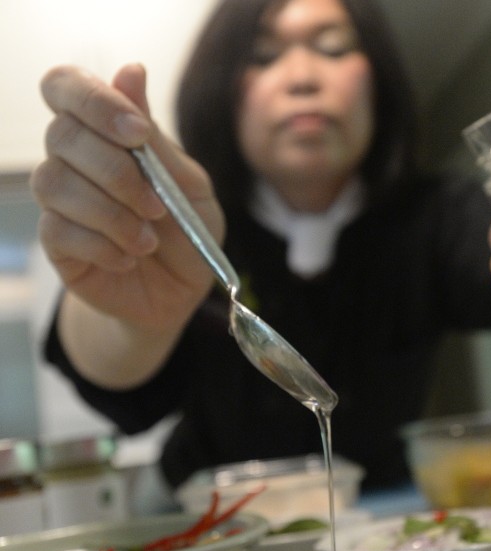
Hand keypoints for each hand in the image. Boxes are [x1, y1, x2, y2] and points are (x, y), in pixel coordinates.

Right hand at [31, 64, 224, 332]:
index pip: (67, 86)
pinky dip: (103, 245)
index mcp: (107, 134)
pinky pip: (58, 231)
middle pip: (61, 135)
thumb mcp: (188, 185)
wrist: (183, 291)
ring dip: (111, 214)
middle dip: (116, 172)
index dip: (94, 101)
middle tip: (158, 207)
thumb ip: (156, 139)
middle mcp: (75, 160)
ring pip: (53, 183)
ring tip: (149, 240)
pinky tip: (129, 258)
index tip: (136, 134)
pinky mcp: (56, 243)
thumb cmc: (189, 231)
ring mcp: (61, 202)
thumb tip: (130, 71)